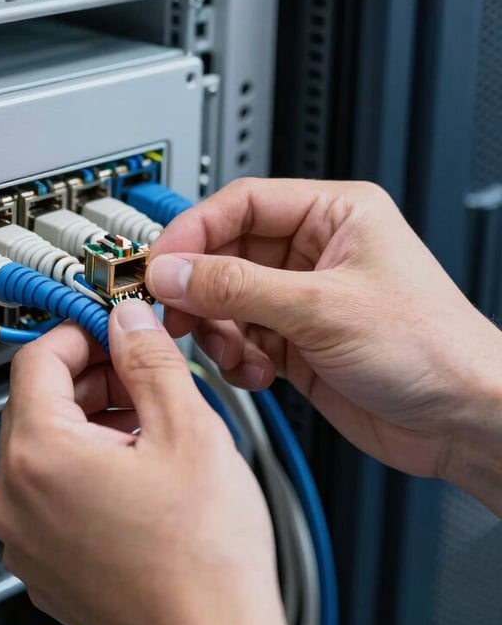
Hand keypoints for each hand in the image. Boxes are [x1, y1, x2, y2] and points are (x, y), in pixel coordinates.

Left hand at [0, 301, 301, 624]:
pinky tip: (141, 474)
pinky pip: (52, 493)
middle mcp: (16, 500)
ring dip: (92, 421)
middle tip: (144, 376)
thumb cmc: (205, 563)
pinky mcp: (45, 565)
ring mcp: (26, 539)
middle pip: (37, 402)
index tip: (113, 327)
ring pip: (46, 448)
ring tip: (153, 428)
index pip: (36, 358)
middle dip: (91, 376)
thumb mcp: (189, 430)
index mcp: (41, 457)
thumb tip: (129, 320)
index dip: (80, 330)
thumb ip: (150, 359)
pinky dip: (87, 468)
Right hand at [145, 178, 501, 514]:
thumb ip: (237, 286)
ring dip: (218, 328)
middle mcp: (313, 252)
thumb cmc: (431, 348)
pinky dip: (236, 356)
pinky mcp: (295, 341)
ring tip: (232, 350)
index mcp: (332, 215)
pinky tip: (258, 371)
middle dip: (200, 287)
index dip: (195, 231)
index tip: (161, 263)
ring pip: (226, 300)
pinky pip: (240, 338)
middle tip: (175, 312)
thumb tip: (174, 270)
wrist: (462, 420)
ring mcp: (301, 299)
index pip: (241, 204)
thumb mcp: (322, 308)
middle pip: (226, 253)